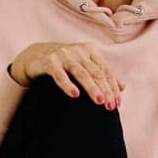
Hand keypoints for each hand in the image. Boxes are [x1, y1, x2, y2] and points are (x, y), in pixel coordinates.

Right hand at [8, 41, 125, 109]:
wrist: (35, 56)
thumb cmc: (64, 63)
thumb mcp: (84, 66)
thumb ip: (102, 74)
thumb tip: (122, 87)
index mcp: (90, 50)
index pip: (105, 70)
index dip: (112, 87)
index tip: (117, 103)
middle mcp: (78, 50)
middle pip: (95, 72)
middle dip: (105, 90)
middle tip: (110, 106)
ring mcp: (63, 55)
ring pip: (81, 72)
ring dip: (91, 87)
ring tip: (99, 101)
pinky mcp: (49, 61)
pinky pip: (59, 74)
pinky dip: (68, 84)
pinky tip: (75, 94)